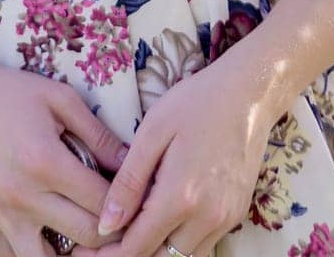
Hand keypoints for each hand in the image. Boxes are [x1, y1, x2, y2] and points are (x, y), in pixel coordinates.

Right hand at [0, 61, 130, 256]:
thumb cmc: (10, 93)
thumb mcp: (60, 99)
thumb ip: (99, 135)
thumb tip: (132, 164)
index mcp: (46, 162)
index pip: (103, 203)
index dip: (128, 205)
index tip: (136, 200)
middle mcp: (23, 197)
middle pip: (85, 237)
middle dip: (111, 232)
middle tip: (121, 220)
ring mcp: (0, 216)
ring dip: (74, 254)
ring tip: (86, 235)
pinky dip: (36, 254)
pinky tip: (51, 236)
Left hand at [65, 52, 283, 256]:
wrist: (250, 93)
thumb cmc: (197, 102)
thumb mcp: (153, 131)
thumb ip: (128, 182)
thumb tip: (105, 224)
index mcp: (181, 196)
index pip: (137, 248)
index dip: (107, 255)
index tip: (83, 252)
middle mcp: (207, 217)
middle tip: (99, 248)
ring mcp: (225, 218)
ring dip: (154, 253)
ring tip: (127, 235)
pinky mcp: (236, 214)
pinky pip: (201, 244)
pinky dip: (177, 243)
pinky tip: (159, 224)